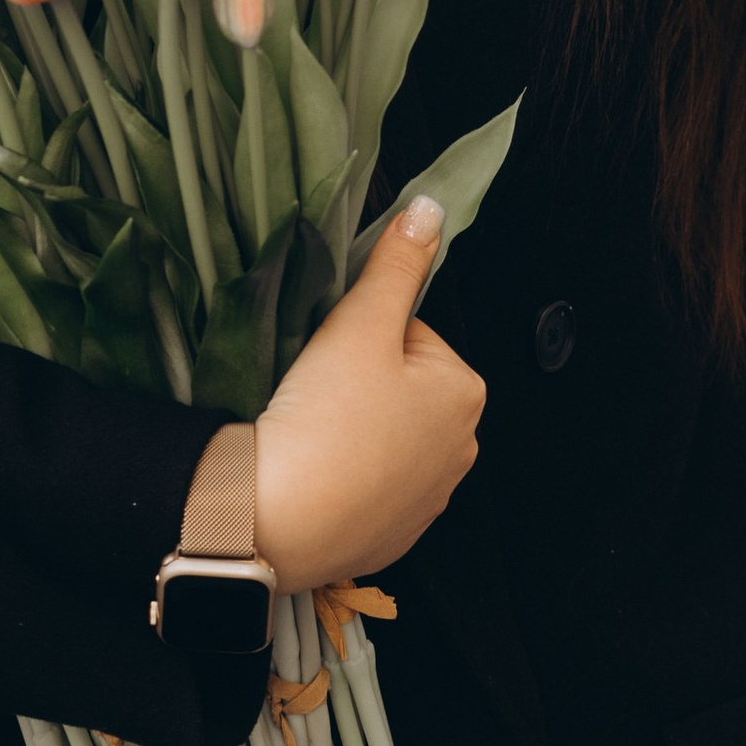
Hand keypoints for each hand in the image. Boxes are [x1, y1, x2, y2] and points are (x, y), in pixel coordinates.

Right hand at [249, 197, 486, 591]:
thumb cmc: (327, 419)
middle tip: (319, 393)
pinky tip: (317, 473)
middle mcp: (460, 449)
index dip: (362, 334)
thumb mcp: (361, 322)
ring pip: (383, 434)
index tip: (333, 356)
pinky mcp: (392, 535)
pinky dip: (345, 476)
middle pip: (400, 384)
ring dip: (353, 428)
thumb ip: (397, 263)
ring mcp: (428, 500)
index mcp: (464, 394)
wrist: (282, 521)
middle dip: (362, 382)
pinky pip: (368, 486)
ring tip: (314, 433)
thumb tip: (429, 209)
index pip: (410, 333)